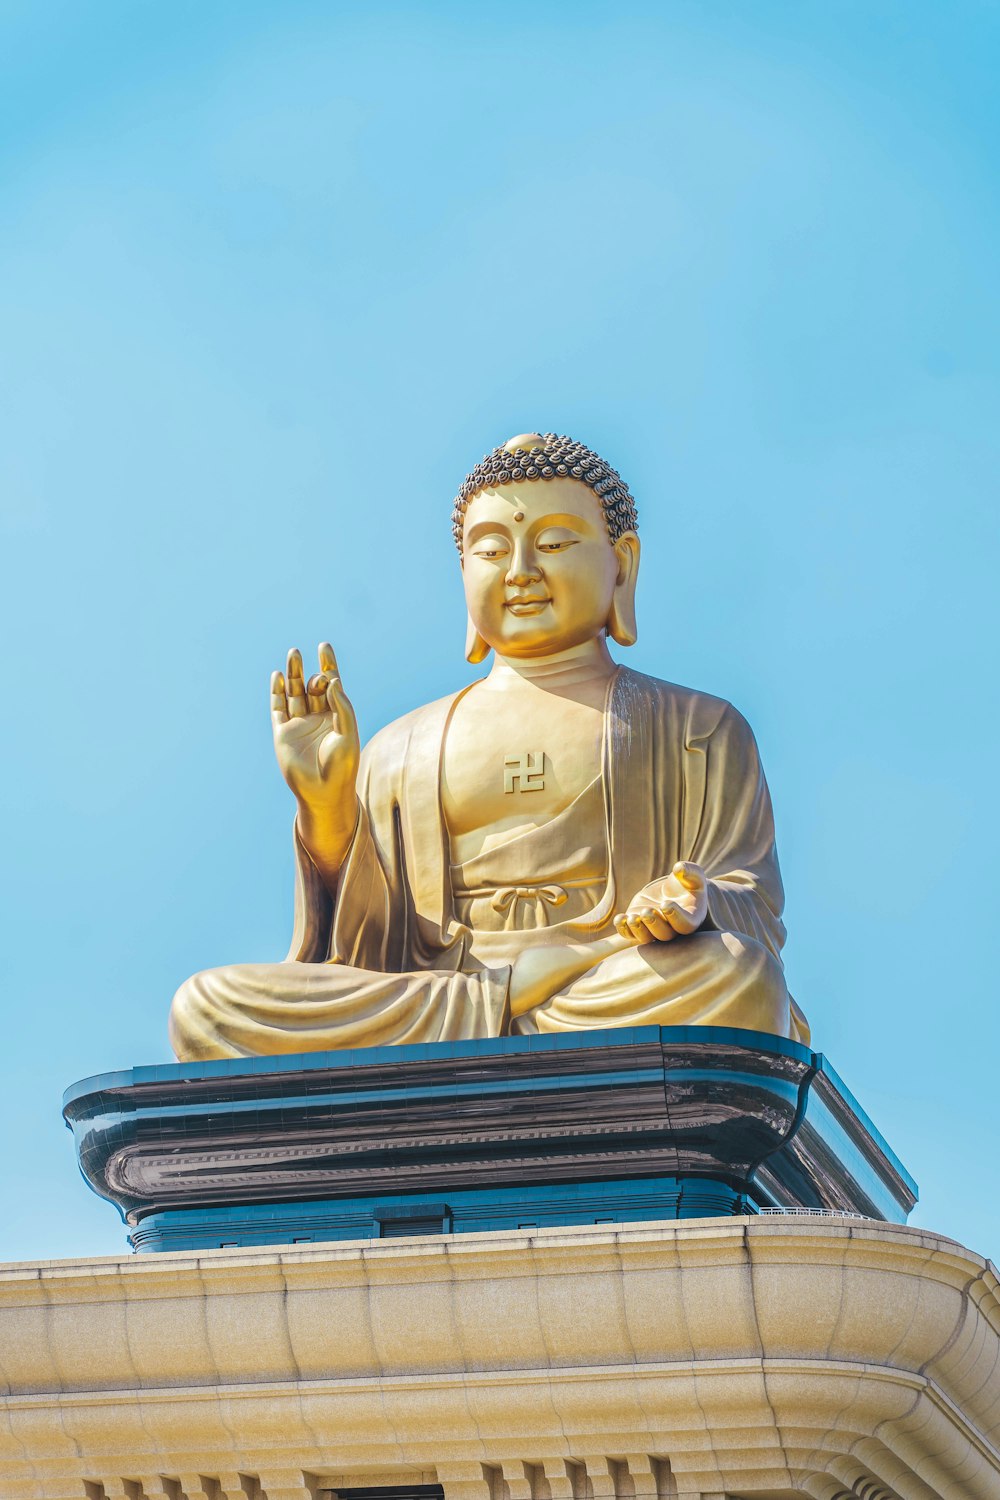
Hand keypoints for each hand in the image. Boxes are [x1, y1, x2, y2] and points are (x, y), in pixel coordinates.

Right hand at [271, 643, 359, 874]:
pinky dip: (276, 692)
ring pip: (293, 693)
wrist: (324, 792)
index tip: (325, 647)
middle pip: (310, 685)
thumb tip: (333, 680)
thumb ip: (342, 706)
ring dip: (292, 674)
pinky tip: (276, 676)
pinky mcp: (283, 734)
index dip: (328, 665)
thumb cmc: (342, 765)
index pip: (331, 684)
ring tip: (292, 654)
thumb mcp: (348, 732)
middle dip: (308, 669)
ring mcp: (299, 725)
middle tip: (303, 653)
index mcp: (336, 716)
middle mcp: (317, 717)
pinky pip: (278, 708)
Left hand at [614, 862, 707, 942]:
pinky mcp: (640, 926)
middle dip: (653, 924)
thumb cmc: (687, 883)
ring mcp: (655, 929)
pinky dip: (624, 929)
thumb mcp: (694, 875)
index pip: (685, 924)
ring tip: (630, 918)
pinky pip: (631, 934)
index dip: (675, 916)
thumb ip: (689, 871)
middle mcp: (673, 928)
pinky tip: (619, 918)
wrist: (672, 892)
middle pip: (664, 934)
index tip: (666, 904)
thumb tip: (679, 868)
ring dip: (637, 930)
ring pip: (646, 938)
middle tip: (647, 912)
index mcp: (691, 918)